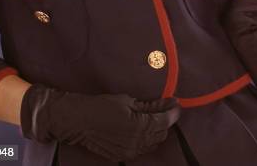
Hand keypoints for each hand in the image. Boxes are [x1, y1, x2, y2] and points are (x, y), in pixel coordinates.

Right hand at [20, 84, 181, 160]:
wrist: (80, 121)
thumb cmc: (102, 106)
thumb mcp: (128, 101)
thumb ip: (149, 106)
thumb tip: (167, 104)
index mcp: (140, 126)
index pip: (165, 121)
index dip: (173, 111)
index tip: (176, 103)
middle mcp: (138, 143)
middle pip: (162, 133)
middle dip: (166, 120)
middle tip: (165, 107)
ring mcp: (130, 152)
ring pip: (154, 143)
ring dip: (157, 130)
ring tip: (153, 116)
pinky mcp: (123, 156)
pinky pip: (143, 148)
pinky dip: (147, 138)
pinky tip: (142, 128)